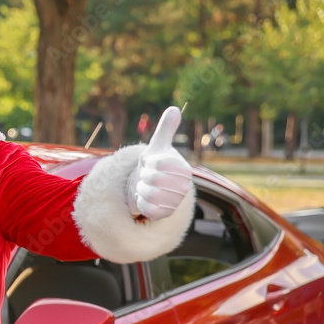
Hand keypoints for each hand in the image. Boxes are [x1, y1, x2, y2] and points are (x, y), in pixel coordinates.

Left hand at [126, 106, 192, 220]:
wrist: (151, 185)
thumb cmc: (155, 163)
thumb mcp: (158, 145)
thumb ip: (165, 128)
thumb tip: (174, 108)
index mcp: (183, 169)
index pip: (158, 163)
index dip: (148, 162)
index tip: (150, 163)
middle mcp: (183, 187)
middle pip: (152, 179)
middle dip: (142, 175)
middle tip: (145, 175)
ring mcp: (175, 202)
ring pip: (147, 194)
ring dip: (139, 188)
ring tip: (144, 186)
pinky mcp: (164, 214)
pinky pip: (145, 208)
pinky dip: (139, 202)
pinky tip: (143, 197)